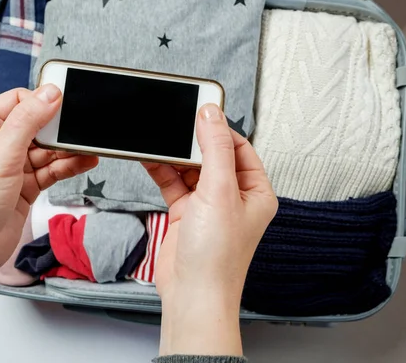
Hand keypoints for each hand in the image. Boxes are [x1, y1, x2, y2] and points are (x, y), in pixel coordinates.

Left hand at [0, 85, 97, 305]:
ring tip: (90, 147)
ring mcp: (14, 168)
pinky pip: (52, 170)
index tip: (65, 103)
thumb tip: (48, 94)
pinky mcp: (26, 187)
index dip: (42, 101)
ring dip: (68, 149)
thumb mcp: (0, 157)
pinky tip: (85, 161)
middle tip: (81, 128)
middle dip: (60, 128)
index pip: (17, 102)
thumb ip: (26, 123)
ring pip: (48, 150)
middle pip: (37, 126)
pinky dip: (69, 166)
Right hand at [144, 104, 277, 355]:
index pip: (239, 147)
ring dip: (175, 155)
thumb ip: (215, 149)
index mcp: (255, 191)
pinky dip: (163, 171)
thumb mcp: (220, 192)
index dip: (220, 128)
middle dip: (194, 140)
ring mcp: (209, 206)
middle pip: (213, 155)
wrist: (192, 296)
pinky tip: (150, 157)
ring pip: (191, 169)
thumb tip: (212, 113)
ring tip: (159, 137)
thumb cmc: (217, 256)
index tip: (200, 109)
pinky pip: (174, 184)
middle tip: (175, 121)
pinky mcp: (186, 214)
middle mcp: (234, 197)